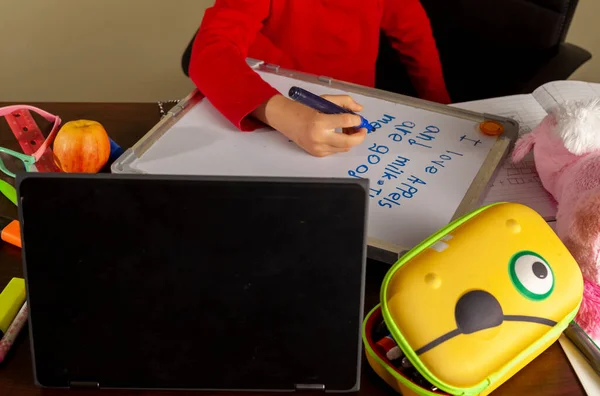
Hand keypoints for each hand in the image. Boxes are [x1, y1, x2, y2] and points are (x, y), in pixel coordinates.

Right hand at [252, 94, 367, 156]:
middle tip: (363, 129)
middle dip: (360, 136)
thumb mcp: (325, 100)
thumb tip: (359, 110)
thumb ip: (345, 102)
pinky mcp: (318, 154)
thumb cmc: (306, 109)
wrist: (286, 120)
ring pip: (345, 148)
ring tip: (349, 130)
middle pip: (349, 142)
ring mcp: (319, 148)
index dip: (357, 120)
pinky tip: (338, 135)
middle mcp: (319, 138)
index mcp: (320, 122)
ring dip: (352, 139)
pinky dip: (341, 143)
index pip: (346, 121)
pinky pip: (336, 150)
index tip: (359, 118)